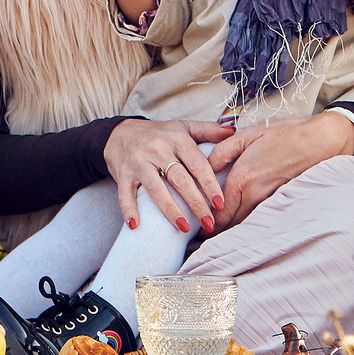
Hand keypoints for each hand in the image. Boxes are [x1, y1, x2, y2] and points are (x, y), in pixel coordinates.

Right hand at [102, 117, 231, 233]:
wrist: (120, 133)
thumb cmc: (157, 134)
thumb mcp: (182, 126)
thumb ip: (208, 129)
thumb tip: (233, 130)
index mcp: (176, 139)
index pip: (197, 163)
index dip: (209, 184)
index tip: (220, 203)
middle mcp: (157, 150)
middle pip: (179, 179)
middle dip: (195, 203)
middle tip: (209, 222)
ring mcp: (139, 162)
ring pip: (156, 188)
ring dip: (170, 209)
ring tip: (183, 227)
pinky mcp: (123, 174)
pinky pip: (125, 193)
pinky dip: (129, 208)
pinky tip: (136, 224)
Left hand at [205, 111, 353, 228]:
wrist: (319, 142)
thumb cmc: (285, 135)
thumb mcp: (247, 135)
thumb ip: (221, 151)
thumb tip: (206, 165)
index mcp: (243, 178)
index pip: (219, 212)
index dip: (207, 222)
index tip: (198, 225)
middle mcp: (256, 195)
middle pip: (231, 224)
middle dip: (216, 230)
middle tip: (203, 234)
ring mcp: (270, 202)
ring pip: (245, 224)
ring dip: (232, 229)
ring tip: (218, 231)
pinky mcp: (282, 203)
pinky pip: (260, 218)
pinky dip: (248, 223)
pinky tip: (242, 221)